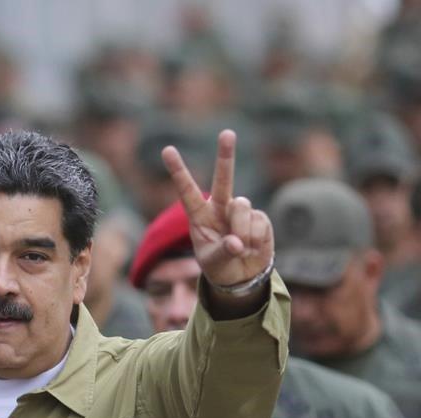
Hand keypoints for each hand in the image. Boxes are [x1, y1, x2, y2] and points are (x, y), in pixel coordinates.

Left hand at [162, 130, 273, 291]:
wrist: (242, 275)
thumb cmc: (219, 266)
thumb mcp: (213, 262)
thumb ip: (223, 252)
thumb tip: (237, 242)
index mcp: (199, 215)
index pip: (186, 191)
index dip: (178, 171)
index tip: (167, 150)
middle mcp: (219, 207)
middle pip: (223, 179)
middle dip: (225, 156)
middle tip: (227, 133)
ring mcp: (241, 210)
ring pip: (241, 207)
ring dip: (240, 230)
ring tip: (238, 247)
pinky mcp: (260, 218)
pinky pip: (258, 224)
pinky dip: (254, 240)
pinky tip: (251, 247)